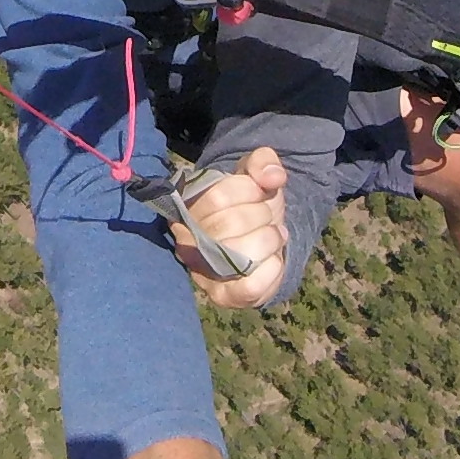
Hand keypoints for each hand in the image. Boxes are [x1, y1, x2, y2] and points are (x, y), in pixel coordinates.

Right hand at [172, 146, 289, 310]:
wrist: (261, 241)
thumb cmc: (252, 205)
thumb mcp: (255, 175)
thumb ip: (263, 162)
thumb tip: (273, 176)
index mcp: (188, 207)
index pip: (216, 195)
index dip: (249, 189)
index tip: (261, 189)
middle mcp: (187, 241)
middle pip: (229, 224)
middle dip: (263, 215)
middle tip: (269, 217)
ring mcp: (202, 272)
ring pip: (240, 254)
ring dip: (270, 239)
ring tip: (273, 236)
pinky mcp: (223, 296)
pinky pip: (249, 286)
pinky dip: (272, 269)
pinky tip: (273, 259)